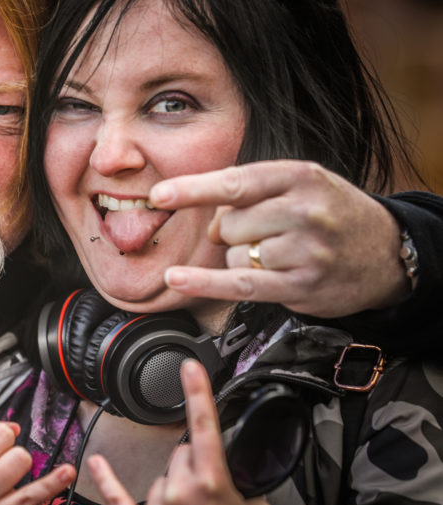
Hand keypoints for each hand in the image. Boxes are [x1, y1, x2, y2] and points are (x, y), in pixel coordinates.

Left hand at [88, 360, 272, 504]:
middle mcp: (181, 492)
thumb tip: (240, 466)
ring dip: (172, 490)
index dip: (198, 392)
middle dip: (191, 468)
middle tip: (206, 497)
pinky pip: (117, 497)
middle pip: (180, 455)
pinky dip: (106, 479)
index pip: (204, 427)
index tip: (189, 367)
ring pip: (160, 478)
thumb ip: (243, 483)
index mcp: (213, 483)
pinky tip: (96, 463)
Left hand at [151, 160, 407, 317]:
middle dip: (229, 232)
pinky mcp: (301, 286)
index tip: (159, 195)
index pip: (236, 182)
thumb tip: (208, 222)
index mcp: (300, 177)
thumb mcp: (302, 186)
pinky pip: (241, 285)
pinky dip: (205, 283)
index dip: (193, 189)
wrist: (388, 253)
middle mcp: (304, 211)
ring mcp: (305, 250)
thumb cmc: (332, 214)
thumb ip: (254, 194)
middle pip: (230, 224)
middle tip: (259, 232)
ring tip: (276, 253)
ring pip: (235, 255)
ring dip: (241, 258)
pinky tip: (177, 279)